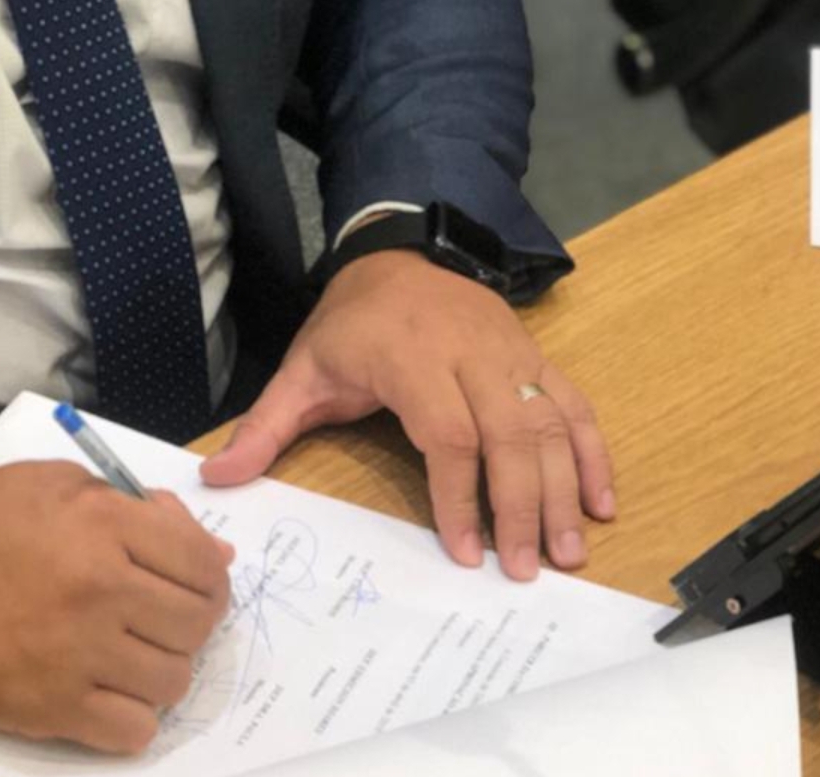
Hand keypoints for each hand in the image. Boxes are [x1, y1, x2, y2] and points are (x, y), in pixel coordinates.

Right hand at [0, 461, 234, 752]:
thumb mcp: (58, 484)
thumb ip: (137, 506)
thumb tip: (214, 550)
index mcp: (105, 524)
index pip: (202, 562)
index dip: (211, 574)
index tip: (197, 581)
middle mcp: (102, 590)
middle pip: (197, 623)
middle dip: (193, 620)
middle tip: (166, 617)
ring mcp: (79, 654)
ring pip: (174, 681)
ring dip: (164, 668)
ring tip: (134, 653)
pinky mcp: (52, 709)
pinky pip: (133, 732)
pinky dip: (133, 717)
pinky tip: (111, 692)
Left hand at [201, 250, 614, 580]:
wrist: (399, 248)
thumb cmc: (352, 319)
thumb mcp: (303, 366)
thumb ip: (266, 425)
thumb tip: (217, 478)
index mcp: (410, 356)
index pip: (448, 433)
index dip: (460, 495)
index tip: (466, 553)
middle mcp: (469, 353)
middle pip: (509, 434)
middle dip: (522, 507)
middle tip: (526, 571)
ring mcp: (510, 352)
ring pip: (548, 423)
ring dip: (565, 489)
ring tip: (569, 553)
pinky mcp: (535, 354)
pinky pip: (573, 403)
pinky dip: (592, 452)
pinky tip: (602, 502)